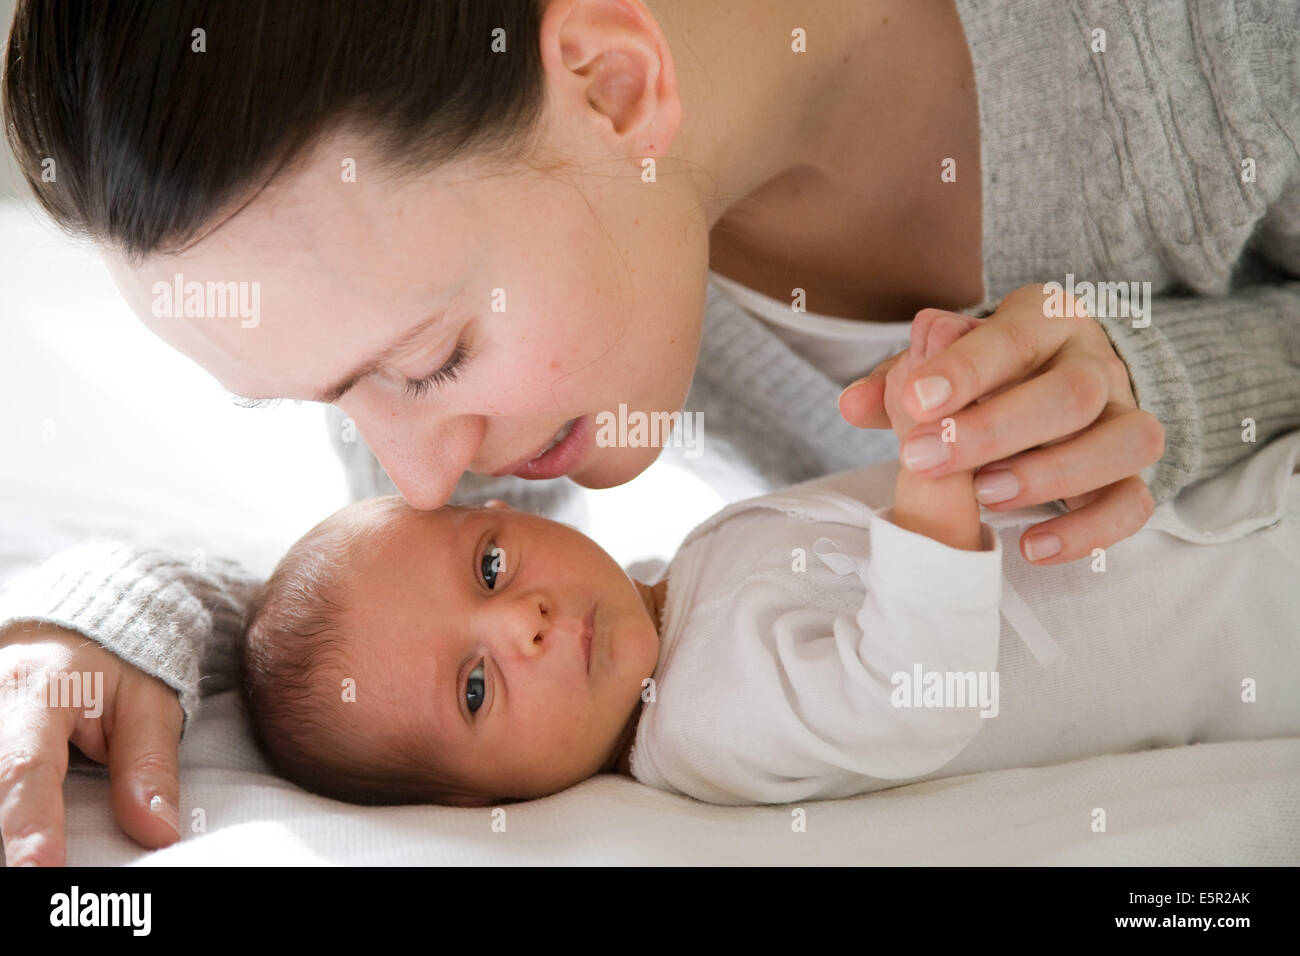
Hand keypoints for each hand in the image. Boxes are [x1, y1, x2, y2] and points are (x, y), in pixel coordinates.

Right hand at [0, 623, 182, 865]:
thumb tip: (158, 833)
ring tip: (36, 864)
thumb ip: (149, 767)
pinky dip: (3, 823)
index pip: (25, 768)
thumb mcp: (149, 703)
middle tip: (40, 877)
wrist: (64, 634)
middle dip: (8, 840)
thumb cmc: (112, 668)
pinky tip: (19, 849)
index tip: (38, 872)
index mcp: (34, 691)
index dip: (30, 827)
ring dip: (5, 832)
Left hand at [840, 288, 1163, 564]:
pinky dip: (1090, 531)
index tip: (915, 401)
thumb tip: (852, 404)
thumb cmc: (987, 373)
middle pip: (1072, 393)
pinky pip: (1136, 502)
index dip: (964, 370)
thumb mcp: (942, 364)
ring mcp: (1124, 417)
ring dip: (1052, 475)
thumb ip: (899, 382)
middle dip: (994, 430)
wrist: (1062, 378)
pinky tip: (1033, 546)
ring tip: (984, 496)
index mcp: (1043, 320)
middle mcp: (1095, 364)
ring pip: (1126, 441)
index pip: (1011, 338)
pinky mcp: (1134, 472)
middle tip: (923, 459)